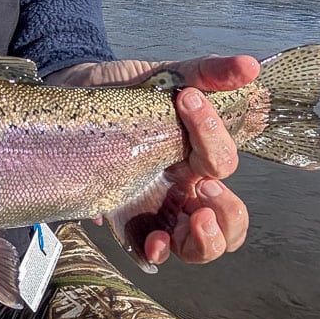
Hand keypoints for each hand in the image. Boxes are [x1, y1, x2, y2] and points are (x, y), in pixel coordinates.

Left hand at [50, 54, 258, 265]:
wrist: (70, 92)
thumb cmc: (120, 89)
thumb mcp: (163, 74)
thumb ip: (205, 71)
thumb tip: (249, 66)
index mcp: (196, 155)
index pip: (222, 161)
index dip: (212, 135)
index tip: (187, 99)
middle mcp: (182, 187)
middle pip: (227, 220)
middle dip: (228, 213)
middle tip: (208, 189)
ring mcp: (155, 207)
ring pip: (197, 246)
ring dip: (206, 241)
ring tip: (196, 222)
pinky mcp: (123, 219)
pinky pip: (148, 250)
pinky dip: (158, 252)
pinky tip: (154, 242)